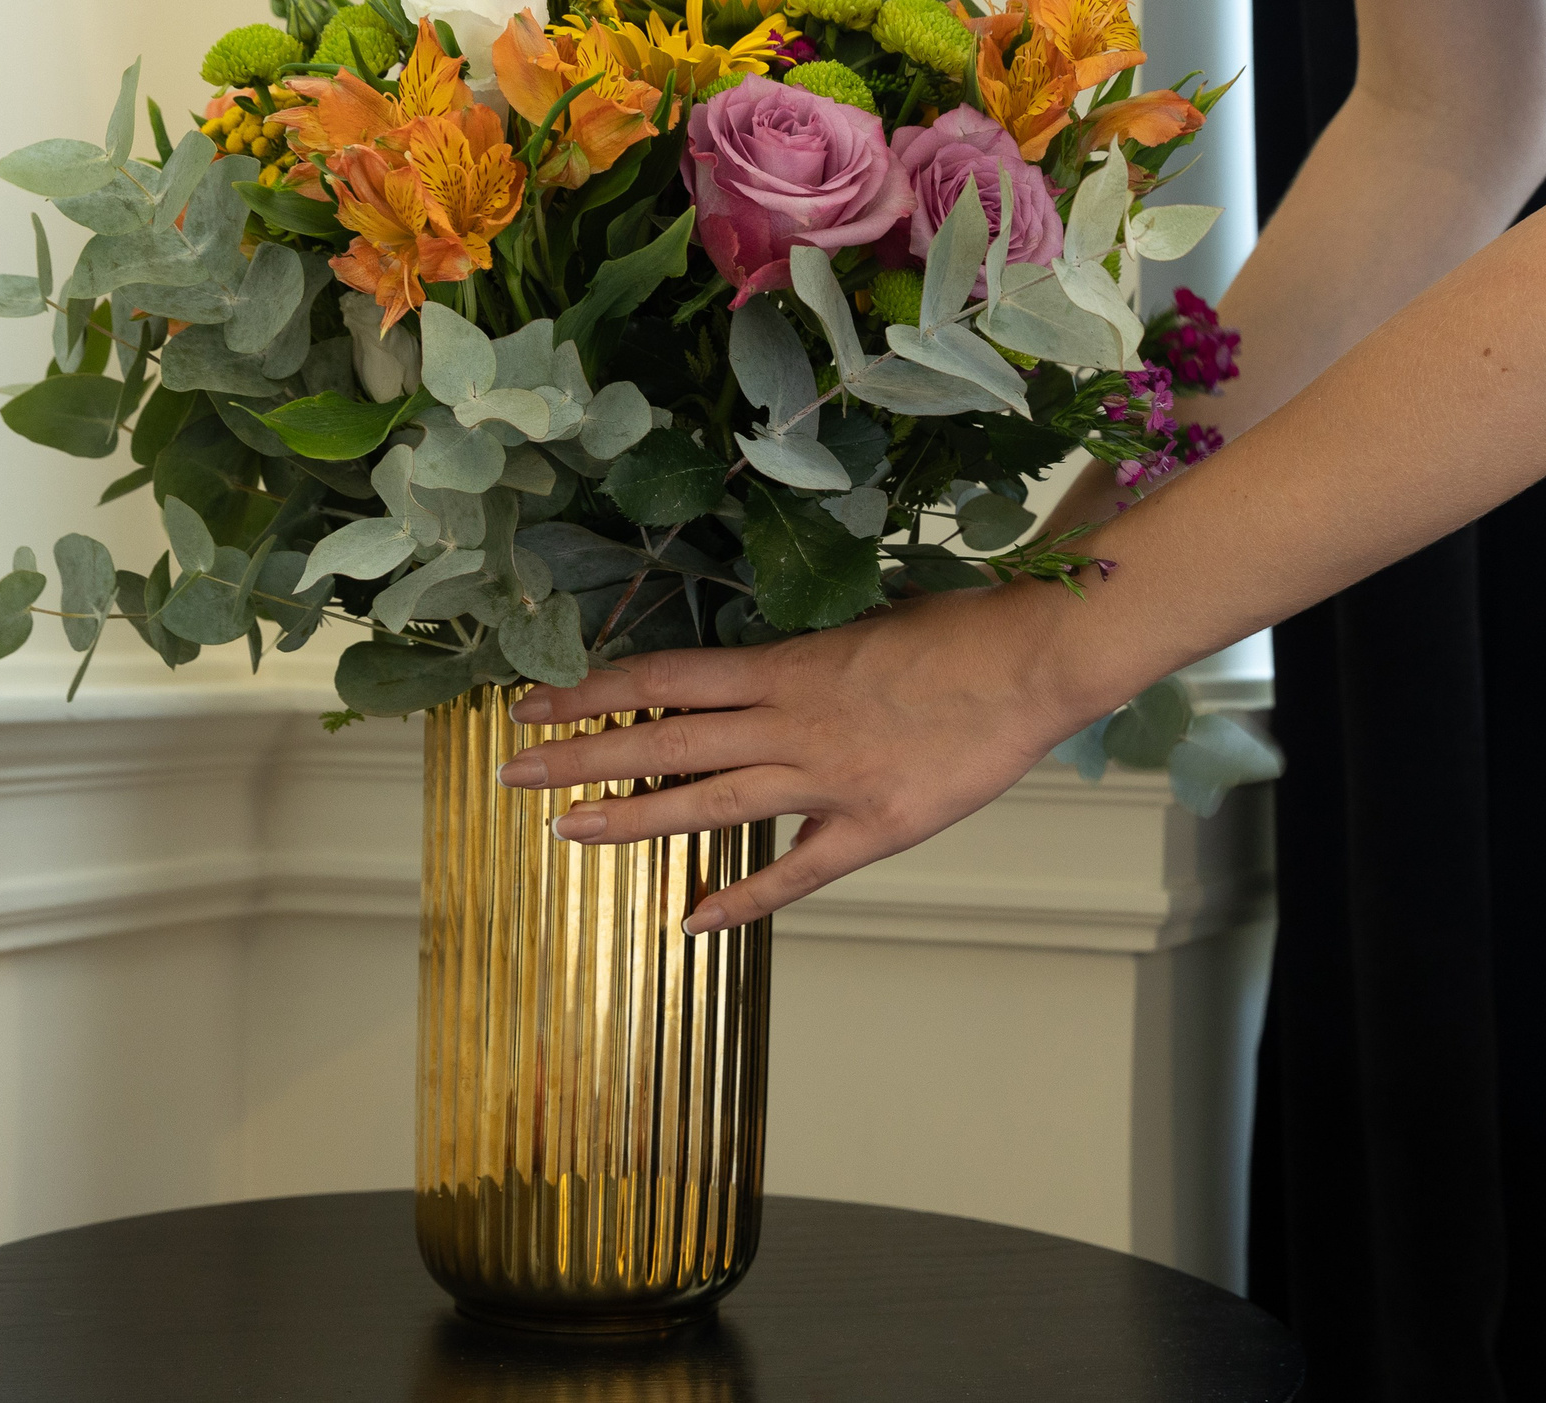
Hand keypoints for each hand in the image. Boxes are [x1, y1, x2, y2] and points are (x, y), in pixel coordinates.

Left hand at [498, 580, 1092, 934]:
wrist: (1033, 661)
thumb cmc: (956, 631)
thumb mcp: (859, 628)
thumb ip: (798, 663)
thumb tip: (746, 679)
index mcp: (785, 666)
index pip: (663, 678)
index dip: (591, 690)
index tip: (533, 700)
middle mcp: (790, 723)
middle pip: (664, 740)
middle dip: (582, 755)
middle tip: (512, 771)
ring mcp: (827, 779)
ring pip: (709, 801)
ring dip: (633, 818)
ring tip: (567, 831)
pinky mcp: (872, 827)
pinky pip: (795, 871)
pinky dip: (743, 896)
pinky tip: (691, 918)